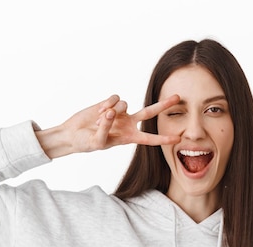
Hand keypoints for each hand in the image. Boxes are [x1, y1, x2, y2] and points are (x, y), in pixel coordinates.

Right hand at [36, 94, 180, 158]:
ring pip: (125, 104)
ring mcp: (120, 112)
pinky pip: (115, 98)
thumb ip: (105, 128)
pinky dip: (106, 104)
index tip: (177, 139)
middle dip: (163, 105)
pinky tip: (98, 111)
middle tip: (178, 97)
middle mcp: (128, 123)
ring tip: (99, 120)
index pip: (149, 139)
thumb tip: (111, 112)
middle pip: (150, 112)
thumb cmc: (86, 143)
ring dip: (112, 110)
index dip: (163, 139)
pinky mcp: (111, 103)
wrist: (74, 134)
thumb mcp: (97, 142)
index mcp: (129, 137)